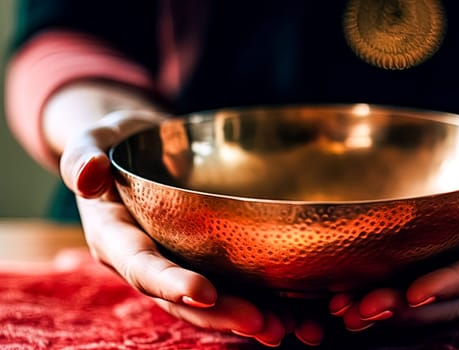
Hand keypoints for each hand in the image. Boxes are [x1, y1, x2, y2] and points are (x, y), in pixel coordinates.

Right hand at [60, 110, 324, 346]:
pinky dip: (264, 301)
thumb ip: (83, 157)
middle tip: (264, 324)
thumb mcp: (92, 140)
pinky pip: (232, 285)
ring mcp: (179, 264)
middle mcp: (149, 262)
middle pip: (184, 299)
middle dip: (223, 315)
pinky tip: (298, 313)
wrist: (139, 148)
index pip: (142, 267)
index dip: (171, 283)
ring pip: (213, 302)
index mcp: (117, 239)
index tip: (204, 293)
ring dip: (248, 317)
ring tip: (288, 328)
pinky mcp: (205, 258)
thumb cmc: (116, 143)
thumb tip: (86, 175)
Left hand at [328, 107, 458, 330]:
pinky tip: (342, 292)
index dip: (452, 283)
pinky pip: (412, 276)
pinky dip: (380, 286)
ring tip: (342, 311)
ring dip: (385, 307)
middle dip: (406, 308)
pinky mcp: (442, 251)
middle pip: (449, 296)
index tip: (415, 292)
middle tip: (361, 311)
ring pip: (426, 295)